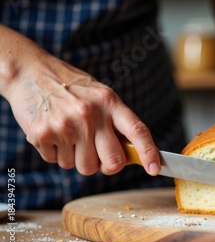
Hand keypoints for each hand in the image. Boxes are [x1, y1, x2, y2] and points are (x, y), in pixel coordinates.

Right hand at [1, 30, 159, 175]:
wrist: (31, 73)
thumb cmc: (73, 88)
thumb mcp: (102, 96)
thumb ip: (116, 122)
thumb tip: (134, 153)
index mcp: (110, 102)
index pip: (138, 131)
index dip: (149, 153)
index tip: (155, 169)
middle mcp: (90, 115)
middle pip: (112, 162)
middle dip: (107, 166)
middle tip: (98, 154)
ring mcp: (66, 126)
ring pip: (83, 167)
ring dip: (78, 159)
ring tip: (71, 137)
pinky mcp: (43, 135)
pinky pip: (58, 162)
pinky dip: (57, 153)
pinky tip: (55, 133)